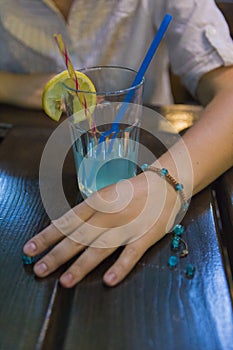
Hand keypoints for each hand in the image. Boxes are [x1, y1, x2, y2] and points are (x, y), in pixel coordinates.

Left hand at [23, 172, 178, 286]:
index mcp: (97, 202)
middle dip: (57, 254)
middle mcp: (109, 214)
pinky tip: (108, 281)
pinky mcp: (146, 236)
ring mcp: (127, 225)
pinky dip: (120, 267)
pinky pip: (132, 253)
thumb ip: (88, 211)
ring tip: (65, 281)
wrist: (165, 184)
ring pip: (101, 247)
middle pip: (80, 236)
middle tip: (39, 270)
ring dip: (82, 265)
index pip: (68, 220)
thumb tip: (64, 228)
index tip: (30, 250)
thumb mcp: (106, 195)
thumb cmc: (132, 191)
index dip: (48, 236)